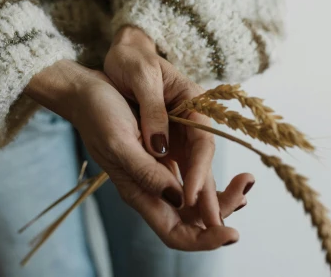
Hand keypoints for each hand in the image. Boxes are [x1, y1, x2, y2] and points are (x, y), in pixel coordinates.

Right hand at [25, 60, 251, 249]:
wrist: (84, 90)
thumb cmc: (98, 112)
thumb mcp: (120, 140)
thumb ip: (146, 172)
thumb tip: (179, 198)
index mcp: (137, 190)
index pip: (175, 233)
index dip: (204, 239)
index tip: (231, 232)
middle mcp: (149, 187)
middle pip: (190, 221)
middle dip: (221, 214)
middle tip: (246, 191)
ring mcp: (155, 172)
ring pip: (193, 201)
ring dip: (222, 197)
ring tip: (246, 182)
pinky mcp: (160, 155)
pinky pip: (190, 177)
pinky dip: (211, 180)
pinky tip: (229, 174)